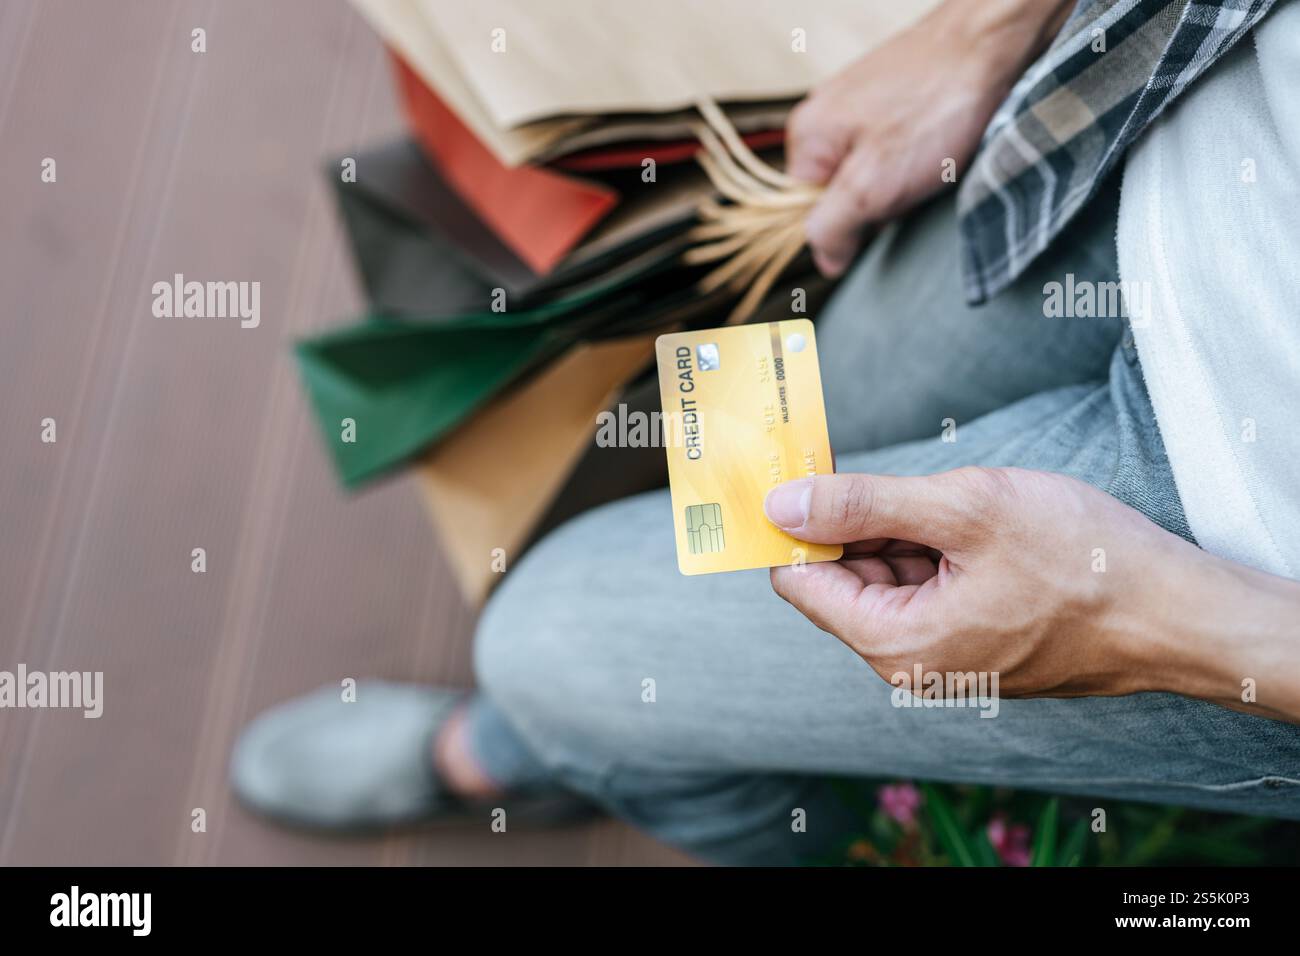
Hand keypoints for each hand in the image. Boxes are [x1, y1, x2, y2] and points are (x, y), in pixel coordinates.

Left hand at [765, 468, 1299, 720]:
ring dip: (903, 528)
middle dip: (858, 519)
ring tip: (961, 502)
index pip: (799, 580)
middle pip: (843, 577)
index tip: (798, 468)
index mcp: (895, 643)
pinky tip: (976, 522)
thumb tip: (780, 504)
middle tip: (898, 470)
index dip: (793, 522)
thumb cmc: (1083, 561)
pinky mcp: (974, 642)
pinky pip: (929, 587)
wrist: (1178, 613)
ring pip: (889, 576)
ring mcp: (944, 656)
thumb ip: (863, 504)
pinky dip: (934, 547)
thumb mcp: (964, 508)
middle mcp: (910, 662)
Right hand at [786, 0, 1069, 275]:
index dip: (847, 228)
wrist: (995, 40)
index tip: (881, 214)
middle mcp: (826, 118)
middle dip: (878, 205)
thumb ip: (833, 228)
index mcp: (807, 137)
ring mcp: (860, 107)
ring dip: (904, 185)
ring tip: (932, 160)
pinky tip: (941, 147)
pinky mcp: (895, 102)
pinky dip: (921, 161)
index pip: (806, 214)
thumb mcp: (871, 186)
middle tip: (910, 186)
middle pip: (840, 196)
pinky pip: (897, 153)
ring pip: (873, 177)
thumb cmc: (935, 106)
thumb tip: (825, 259)